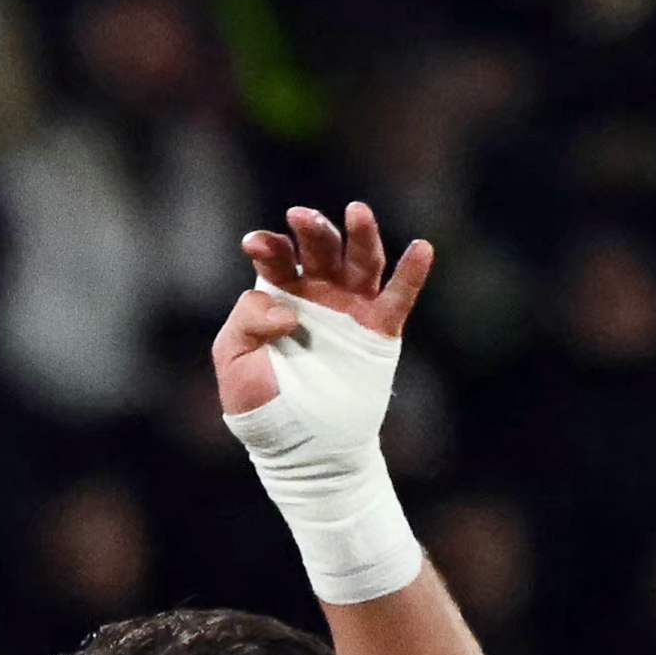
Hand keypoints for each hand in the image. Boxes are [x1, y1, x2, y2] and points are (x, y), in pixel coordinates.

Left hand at [216, 201, 430, 418]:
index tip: (254, 245)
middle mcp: (319, 292)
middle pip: (321, 249)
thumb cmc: (260, 399)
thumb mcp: (233, 358)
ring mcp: (351, 308)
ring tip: (357, 212)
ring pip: (362, 261)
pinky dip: (413, 273)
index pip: (277, 257)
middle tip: (299, 216)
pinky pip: (399, 296)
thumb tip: (288, 310)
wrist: (298, 443)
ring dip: (361, 234)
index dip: (268, 246)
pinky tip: (422, 248)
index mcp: (280, 293)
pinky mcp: (379, 330)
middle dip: (312, 229)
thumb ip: (246, 321)